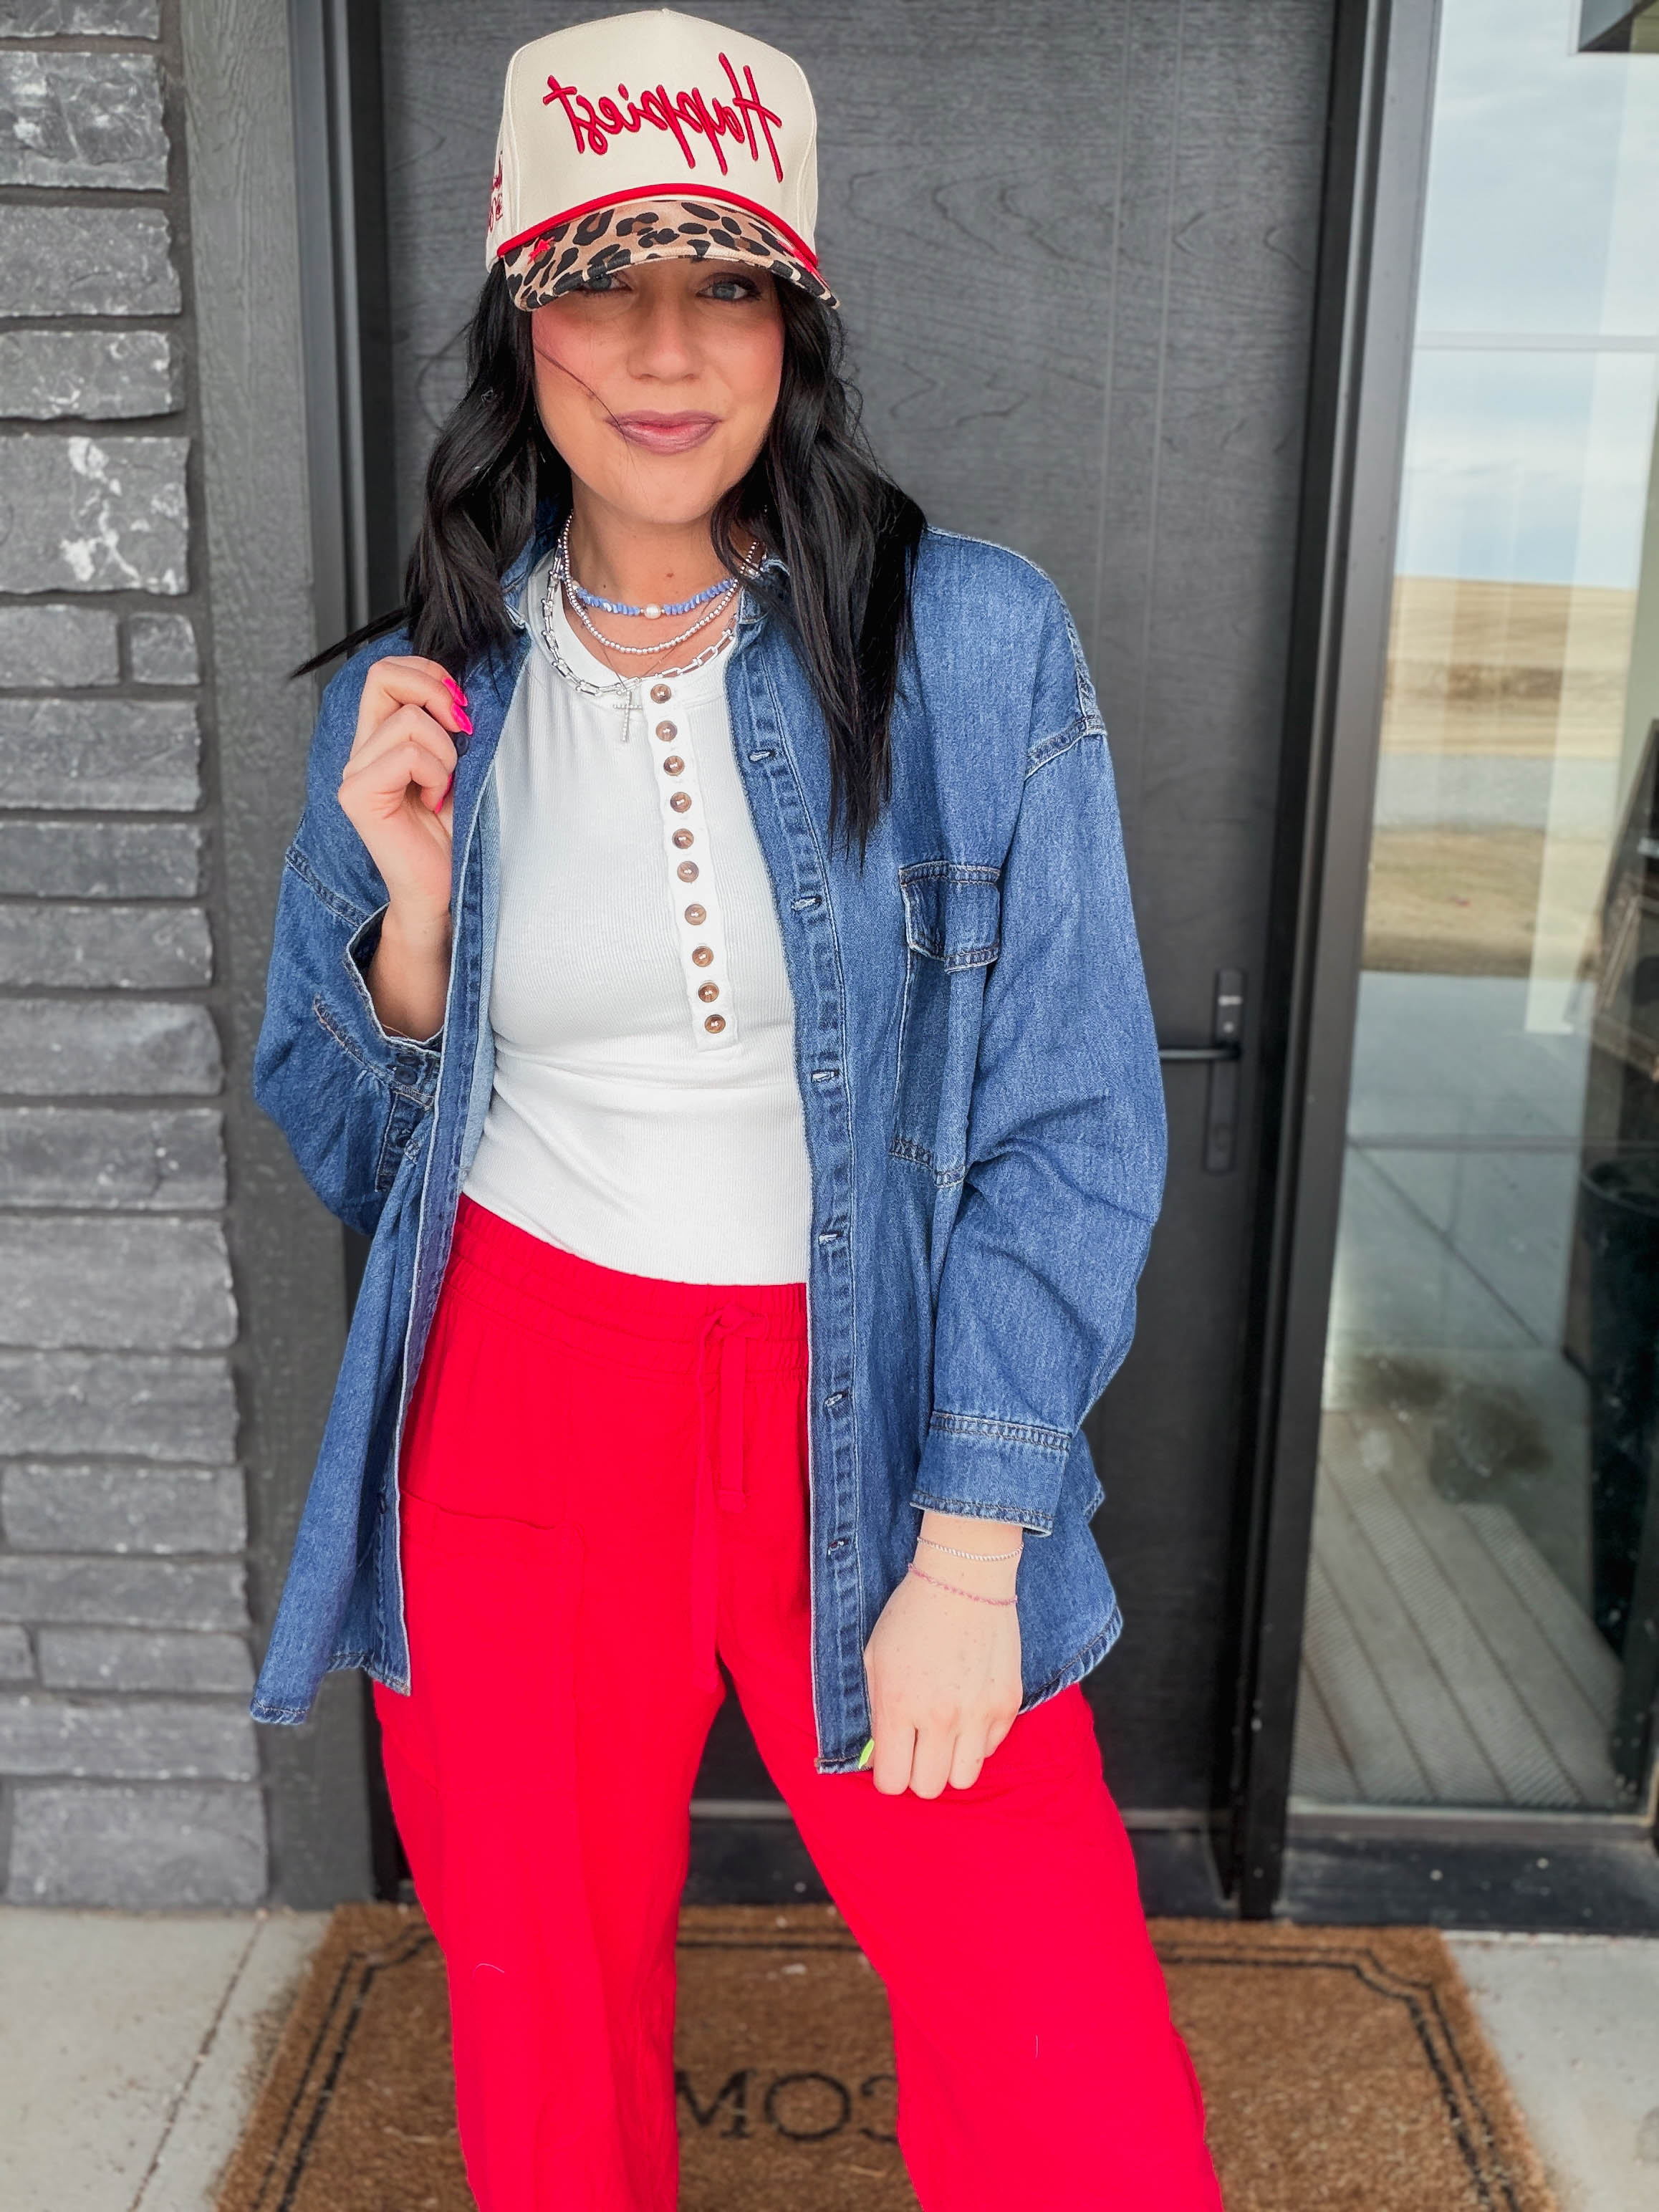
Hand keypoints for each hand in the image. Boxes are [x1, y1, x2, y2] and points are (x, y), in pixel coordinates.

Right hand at [337, 656, 470, 1040]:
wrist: (447, 887)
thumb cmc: (455, 832)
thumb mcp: (458, 763)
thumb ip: (447, 723)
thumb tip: (460, 686)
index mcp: (380, 739)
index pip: (387, 671)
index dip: (429, 674)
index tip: (460, 708)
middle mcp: (361, 751)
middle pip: (382, 675)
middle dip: (434, 691)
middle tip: (461, 729)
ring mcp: (354, 772)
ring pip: (408, 720)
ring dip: (446, 751)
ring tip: (444, 787)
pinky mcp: (358, 794)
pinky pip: (408, 754)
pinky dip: (435, 773)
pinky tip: (433, 802)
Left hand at [862, 1513, 1023, 1797]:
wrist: (965, 1576)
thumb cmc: (912, 1613)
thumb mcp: (875, 1658)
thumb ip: (875, 1712)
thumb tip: (879, 1757)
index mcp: (898, 1704)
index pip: (891, 1781)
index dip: (887, 1775)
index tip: (890, 1759)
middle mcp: (939, 1716)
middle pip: (928, 1787)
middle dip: (917, 1772)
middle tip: (916, 1746)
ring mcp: (978, 1713)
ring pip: (964, 1779)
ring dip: (949, 1763)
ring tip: (943, 1735)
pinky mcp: (1008, 1704)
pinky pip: (990, 1750)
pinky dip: (977, 1740)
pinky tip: (967, 1710)